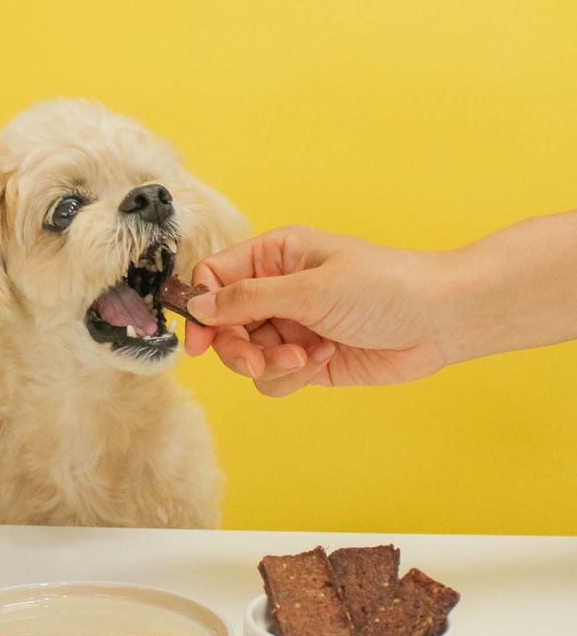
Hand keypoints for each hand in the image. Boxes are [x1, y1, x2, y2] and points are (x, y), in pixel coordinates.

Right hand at [185, 226, 447, 395]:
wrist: (438, 321)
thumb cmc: (382, 287)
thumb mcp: (309, 288)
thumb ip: (248, 299)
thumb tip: (197, 305)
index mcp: (274, 257)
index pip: (215, 279)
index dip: (200, 309)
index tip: (199, 341)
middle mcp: (276, 292)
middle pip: (225, 325)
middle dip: (237, 347)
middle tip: (255, 361)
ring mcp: (290, 328)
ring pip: (246, 356)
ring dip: (269, 363)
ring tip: (303, 358)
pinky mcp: (306, 361)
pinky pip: (274, 378)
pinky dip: (292, 375)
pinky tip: (323, 359)